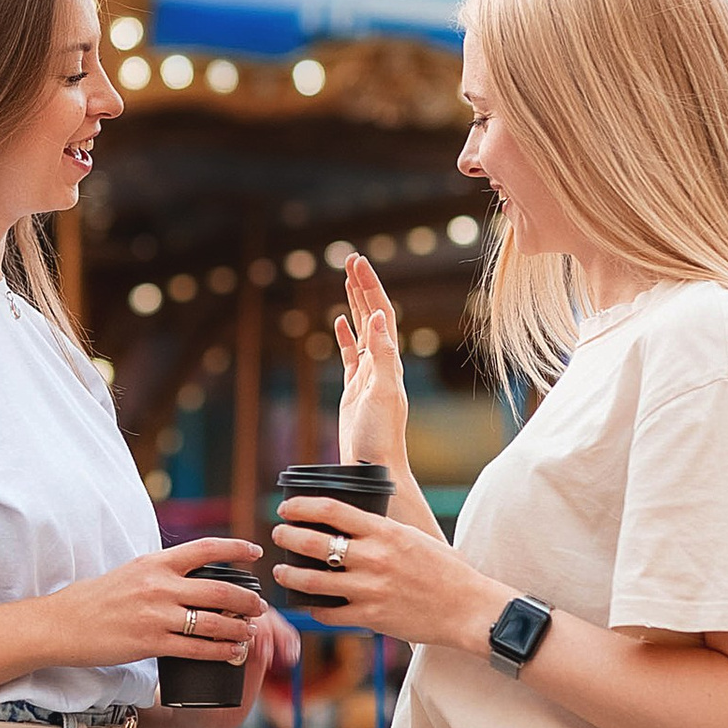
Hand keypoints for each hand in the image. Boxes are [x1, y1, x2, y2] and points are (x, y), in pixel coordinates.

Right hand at [40, 536, 265, 675]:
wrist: (62, 624)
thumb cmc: (95, 599)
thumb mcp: (131, 572)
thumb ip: (161, 571)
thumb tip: (191, 572)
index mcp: (155, 562)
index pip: (205, 548)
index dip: (236, 549)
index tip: (255, 552)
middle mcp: (159, 585)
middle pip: (220, 589)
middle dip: (248, 599)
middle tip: (260, 606)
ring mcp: (156, 615)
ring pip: (214, 622)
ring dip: (239, 628)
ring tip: (249, 631)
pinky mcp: (150, 643)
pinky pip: (197, 649)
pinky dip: (221, 651)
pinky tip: (232, 653)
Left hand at [274, 498, 498, 652]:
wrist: (469, 608)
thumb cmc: (447, 571)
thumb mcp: (414, 537)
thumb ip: (383, 530)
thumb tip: (355, 522)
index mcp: (384, 531)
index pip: (330, 510)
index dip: (301, 507)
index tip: (286, 508)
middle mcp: (373, 557)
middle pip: (312, 542)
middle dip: (286, 537)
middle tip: (278, 536)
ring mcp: (370, 588)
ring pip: (312, 581)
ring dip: (289, 575)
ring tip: (281, 571)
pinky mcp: (371, 616)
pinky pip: (329, 613)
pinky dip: (312, 608)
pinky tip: (306, 604)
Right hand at [335, 255, 410, 472]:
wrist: (375, 468)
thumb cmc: (381, 436)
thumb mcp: (383, 393)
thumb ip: (382, 355)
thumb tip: (377, 317)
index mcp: (388, 360)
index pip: (380, 313)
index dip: (369, 286)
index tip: (357, 262)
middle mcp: (381, 363)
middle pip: (371, 315)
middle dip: (362, 286)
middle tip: (350, 259)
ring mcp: (367, 375)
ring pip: (361, 330)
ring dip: (354, 304)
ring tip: (347, 280)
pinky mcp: (354, 389)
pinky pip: (350, 354)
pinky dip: (344, 335)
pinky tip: (338, 322)